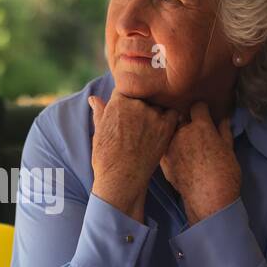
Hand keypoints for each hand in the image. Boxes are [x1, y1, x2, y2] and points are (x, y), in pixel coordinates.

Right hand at [87, 91, 179, 221]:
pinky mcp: (166, 126)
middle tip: (141, 120)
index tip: (130, 107)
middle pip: (144, 94)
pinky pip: (173, 113)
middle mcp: (136, 103)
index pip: (128, 87)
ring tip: (151, 126)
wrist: (121, 179)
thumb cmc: (106, 157)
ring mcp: (152, 114)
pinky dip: (170, 117)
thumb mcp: (99, 132)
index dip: (129, 96)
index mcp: (118, 101)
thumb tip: (93, 99)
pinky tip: (165, 127)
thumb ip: (100, 112)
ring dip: (157, 109)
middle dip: (143, 102)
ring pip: (159, 102)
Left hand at [160, 102, 241, 225]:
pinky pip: (165, 148)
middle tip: (194, 131)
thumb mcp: (229, 149)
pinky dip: (169, 149)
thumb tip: (224, 118)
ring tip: (185, 145)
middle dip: (187, 122)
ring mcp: (170, 146)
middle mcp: (182, 132)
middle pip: (181, 119)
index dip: (201, 110)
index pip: (197, 107)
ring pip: (171, 133)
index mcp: (201, 126)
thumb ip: (224, 131)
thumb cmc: (225, 174)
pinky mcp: (164, 161)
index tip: (204, 114)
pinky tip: (178, 157)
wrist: (209, 198)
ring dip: (176, 135)